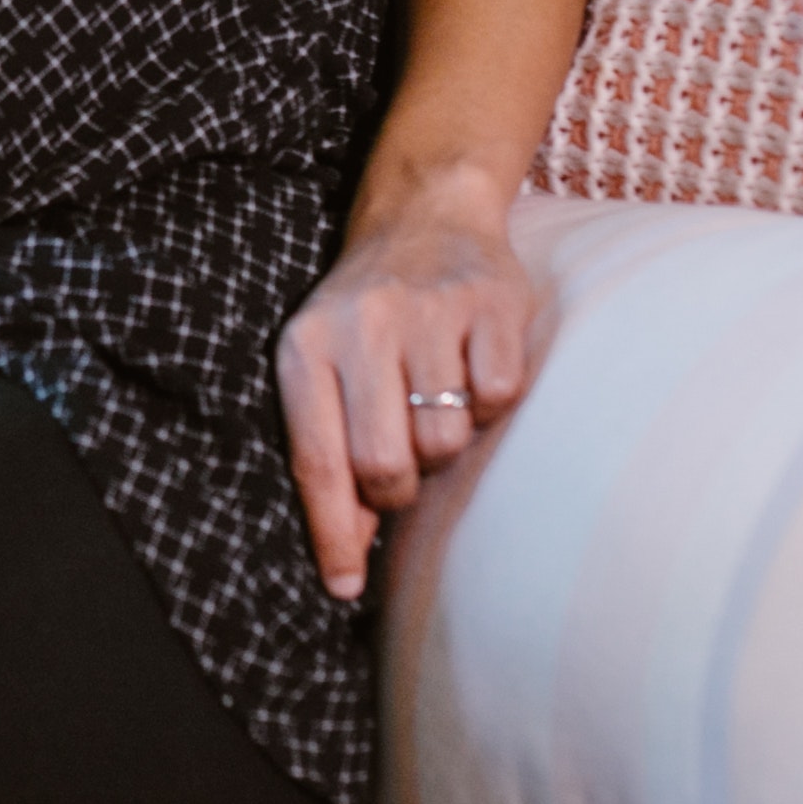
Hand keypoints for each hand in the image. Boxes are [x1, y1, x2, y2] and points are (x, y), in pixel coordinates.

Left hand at [275, 172, 537, 604]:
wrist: (424, 215)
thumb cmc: (368, 316)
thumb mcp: (325, 368)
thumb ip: (329, 452)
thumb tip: (346, 556)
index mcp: (305, 347)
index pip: (316, 460)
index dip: (332, 533)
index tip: (344, 588)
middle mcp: (361, 324)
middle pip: (385, 462)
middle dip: (400, 487)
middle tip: (409, 466)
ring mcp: (428, 309)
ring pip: (445, 437)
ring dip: (449, 442)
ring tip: (438, 400)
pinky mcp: (489, 301)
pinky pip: (498, 397)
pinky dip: (492, 403)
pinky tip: (474, 369)